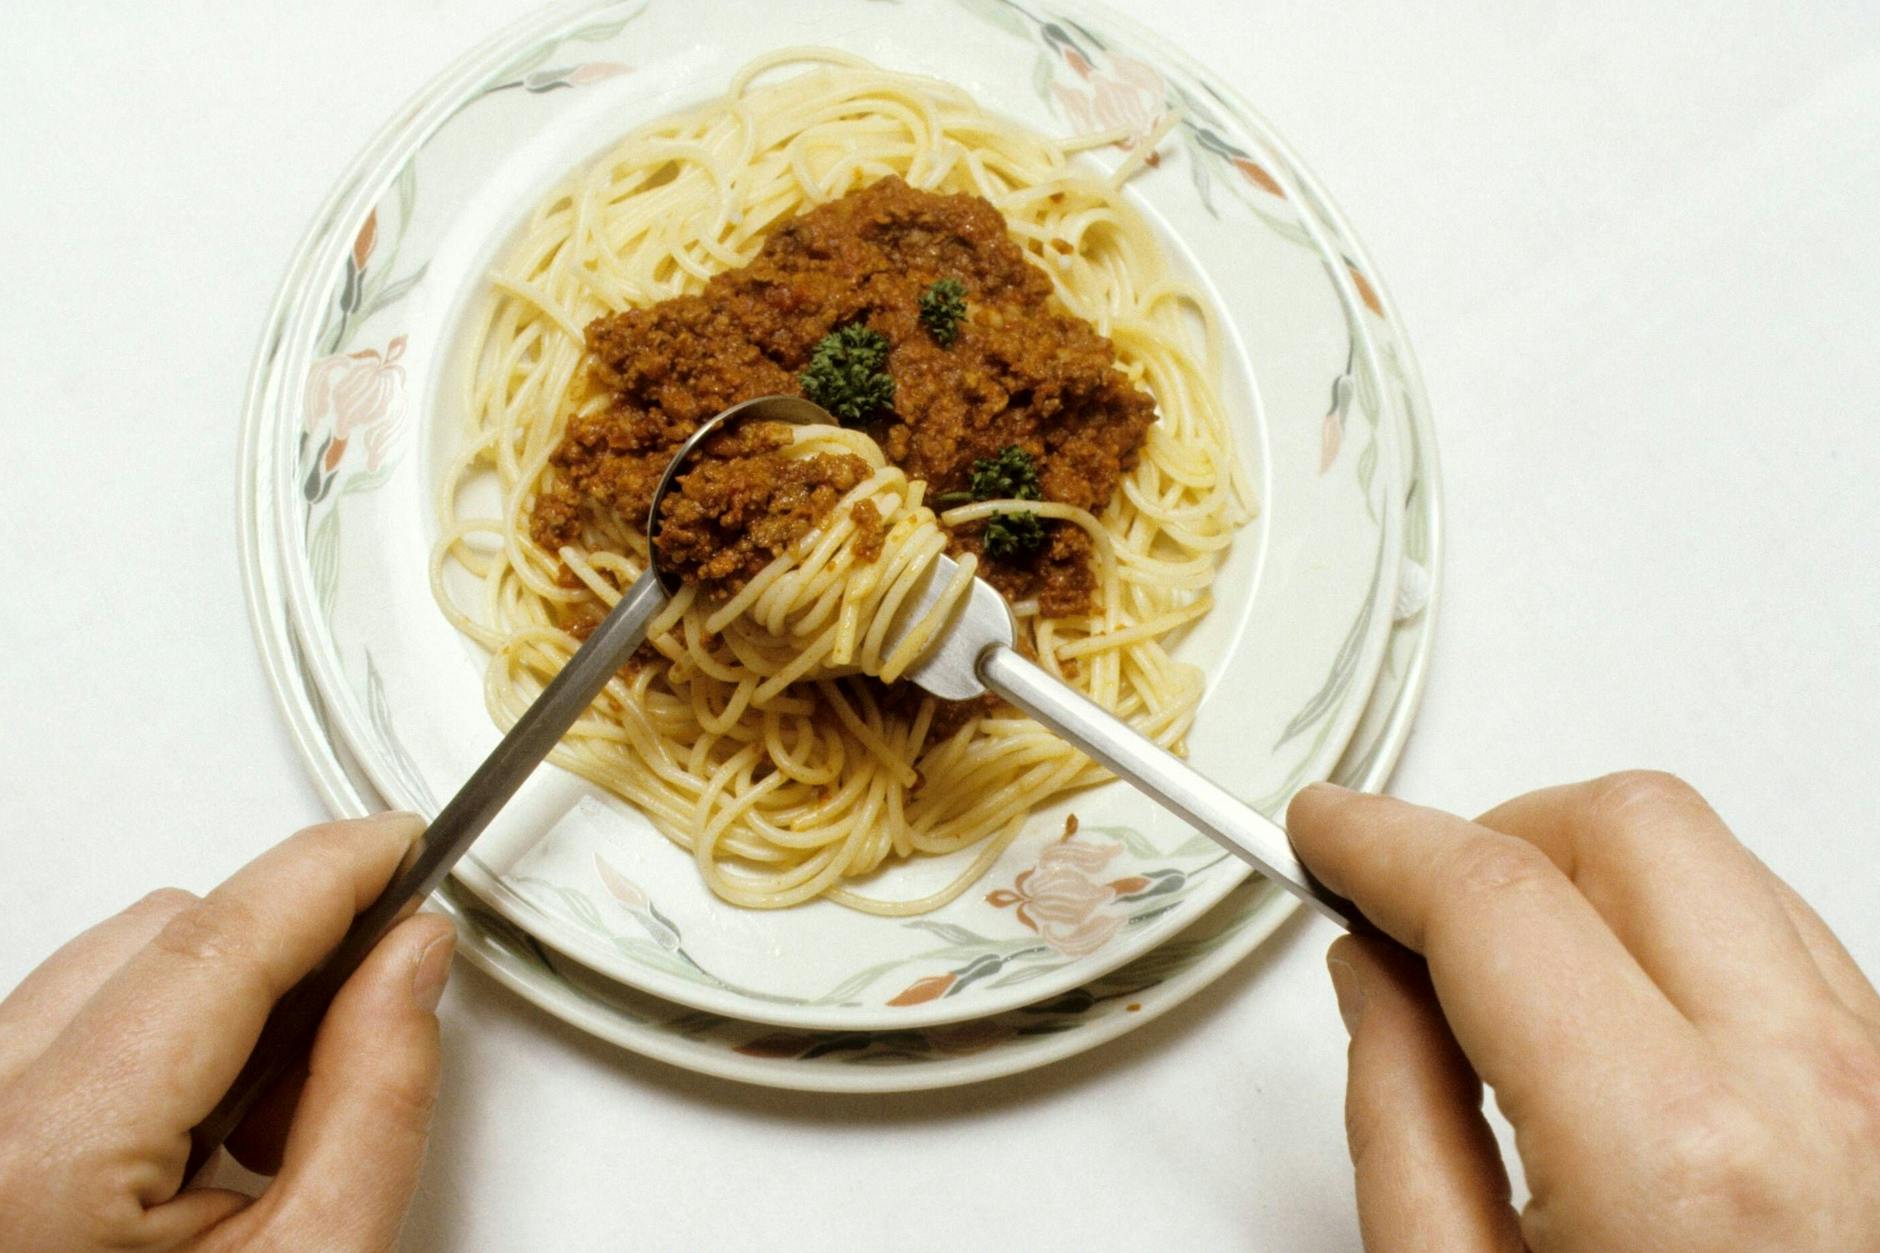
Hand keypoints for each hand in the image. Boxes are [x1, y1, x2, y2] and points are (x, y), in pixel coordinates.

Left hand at [0, 813, 454, 1251]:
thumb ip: (376, 1098)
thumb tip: (412, 962)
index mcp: (45, 1161)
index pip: (212, 948)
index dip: (325, 873)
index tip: (400, 839)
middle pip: (160, 938)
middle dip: (283, 958)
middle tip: (358, 1038)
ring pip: (108, 968)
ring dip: (219, 1006)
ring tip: (258, 1135)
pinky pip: (62, 1019)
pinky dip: (156, 1042)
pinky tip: (196, 1141)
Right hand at [1290, 772, 1879, 1251]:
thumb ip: (1400, 1115)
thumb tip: (1375, 973)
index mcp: (1670, 1151)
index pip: (1493, 895)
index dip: (1381, 838)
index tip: (1327, 833)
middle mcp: (1804, 1087)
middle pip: (1627, 825)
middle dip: (1493, 835)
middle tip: (1415, 910)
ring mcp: (1879, 1082)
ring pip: (1713, 860)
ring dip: (1586, 879)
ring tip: (1511, 975)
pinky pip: (1779, 933)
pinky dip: (1675, 927)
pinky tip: (1614, 1012)